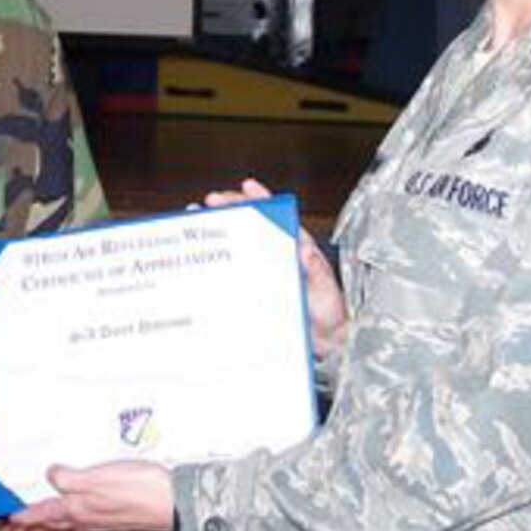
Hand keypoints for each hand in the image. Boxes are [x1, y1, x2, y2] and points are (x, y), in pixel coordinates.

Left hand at [1, 461, 176, 530]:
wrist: (175, 503)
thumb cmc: (139, 490)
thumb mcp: (98, 478)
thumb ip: (71, 479)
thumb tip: (50, 476)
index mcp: (78, 509)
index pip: (43, 514)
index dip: (24, 517)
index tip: (7, 523)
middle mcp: (88, 519)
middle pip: (52, 527)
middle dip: (31, 530)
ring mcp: (103, 521)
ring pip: (67, 527)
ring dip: (49, 528)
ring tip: (38, 528)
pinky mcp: (118, 518)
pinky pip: (85, 525)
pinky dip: (72, 524)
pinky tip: (79, 517)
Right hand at [204, 177, 348, 355]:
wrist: (325, 343)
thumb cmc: (330, 315)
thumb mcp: (325, 292)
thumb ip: (315, 271)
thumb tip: (305, 249)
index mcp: (297, 250)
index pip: (278, 218)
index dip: (262, 200)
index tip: (247, 187)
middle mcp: (280, 257)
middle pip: (254, 226)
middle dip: (233, 209)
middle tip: (211, 202)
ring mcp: (267, 273)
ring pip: (241, 246)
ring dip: (222, 232)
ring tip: (200, 219)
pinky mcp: (258, 291)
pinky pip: (236, 272)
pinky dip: (219, 262)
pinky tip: (203, 258)